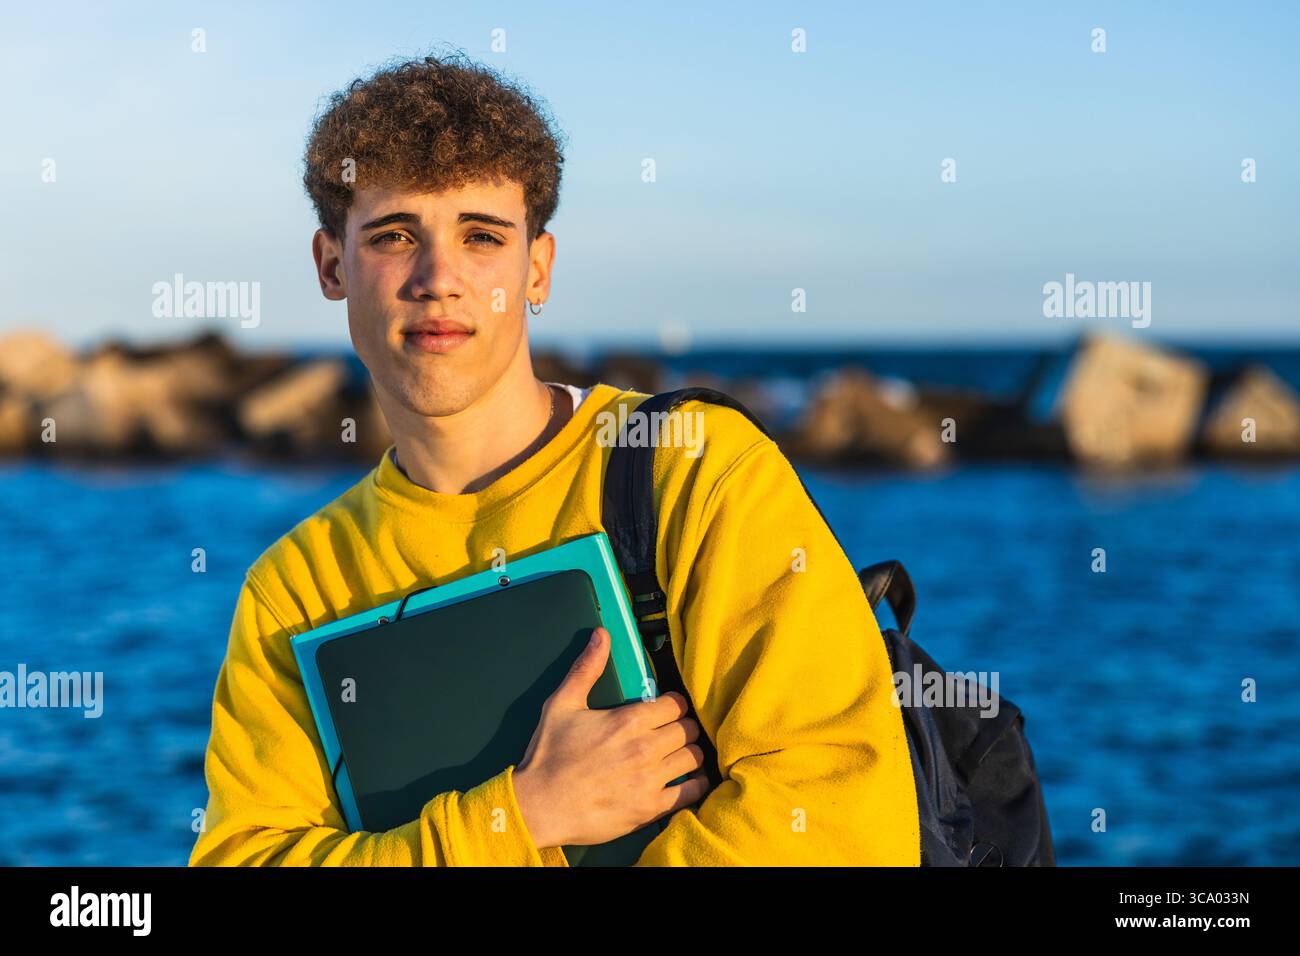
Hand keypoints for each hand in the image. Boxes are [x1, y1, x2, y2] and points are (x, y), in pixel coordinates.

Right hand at [512, 626, 712, 848]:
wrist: (539, 806)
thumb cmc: (548, 756)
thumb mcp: (562, 705)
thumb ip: (586, 669)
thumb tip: (602, 635)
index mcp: (627, 720)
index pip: (676, 704)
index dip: (674, 704)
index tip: (667, 710)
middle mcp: (644, 748)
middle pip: (689, 729)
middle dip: (683, 727)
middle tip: (673, 732)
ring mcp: (650, 780)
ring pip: (694, 757)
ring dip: (690, 753)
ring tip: (679, 754)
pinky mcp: (650, 808)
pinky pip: (692, 792)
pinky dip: (696, 785)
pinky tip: (688, 780)